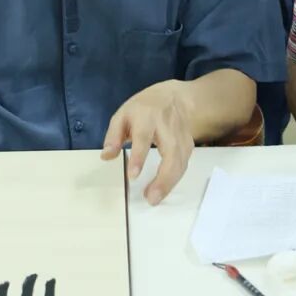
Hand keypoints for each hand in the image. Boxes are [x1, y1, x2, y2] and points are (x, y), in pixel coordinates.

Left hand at [101, 80, 194, 205]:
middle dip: (163, 177)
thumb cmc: (143, 108)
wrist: (174, 97)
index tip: (133, 176)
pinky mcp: (189, 144)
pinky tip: (164, 189)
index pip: (143, 138)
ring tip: (155, 198)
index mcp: (147, 116)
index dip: (139, 157)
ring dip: (170, 183)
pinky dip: (175, 179)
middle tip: (151, 198)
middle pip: (170, 153)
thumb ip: (114, 136)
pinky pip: (184, 165)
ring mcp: (181, 135)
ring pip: (181, 161)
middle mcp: (167, 126)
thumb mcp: (123, 114)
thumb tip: (106, 157)